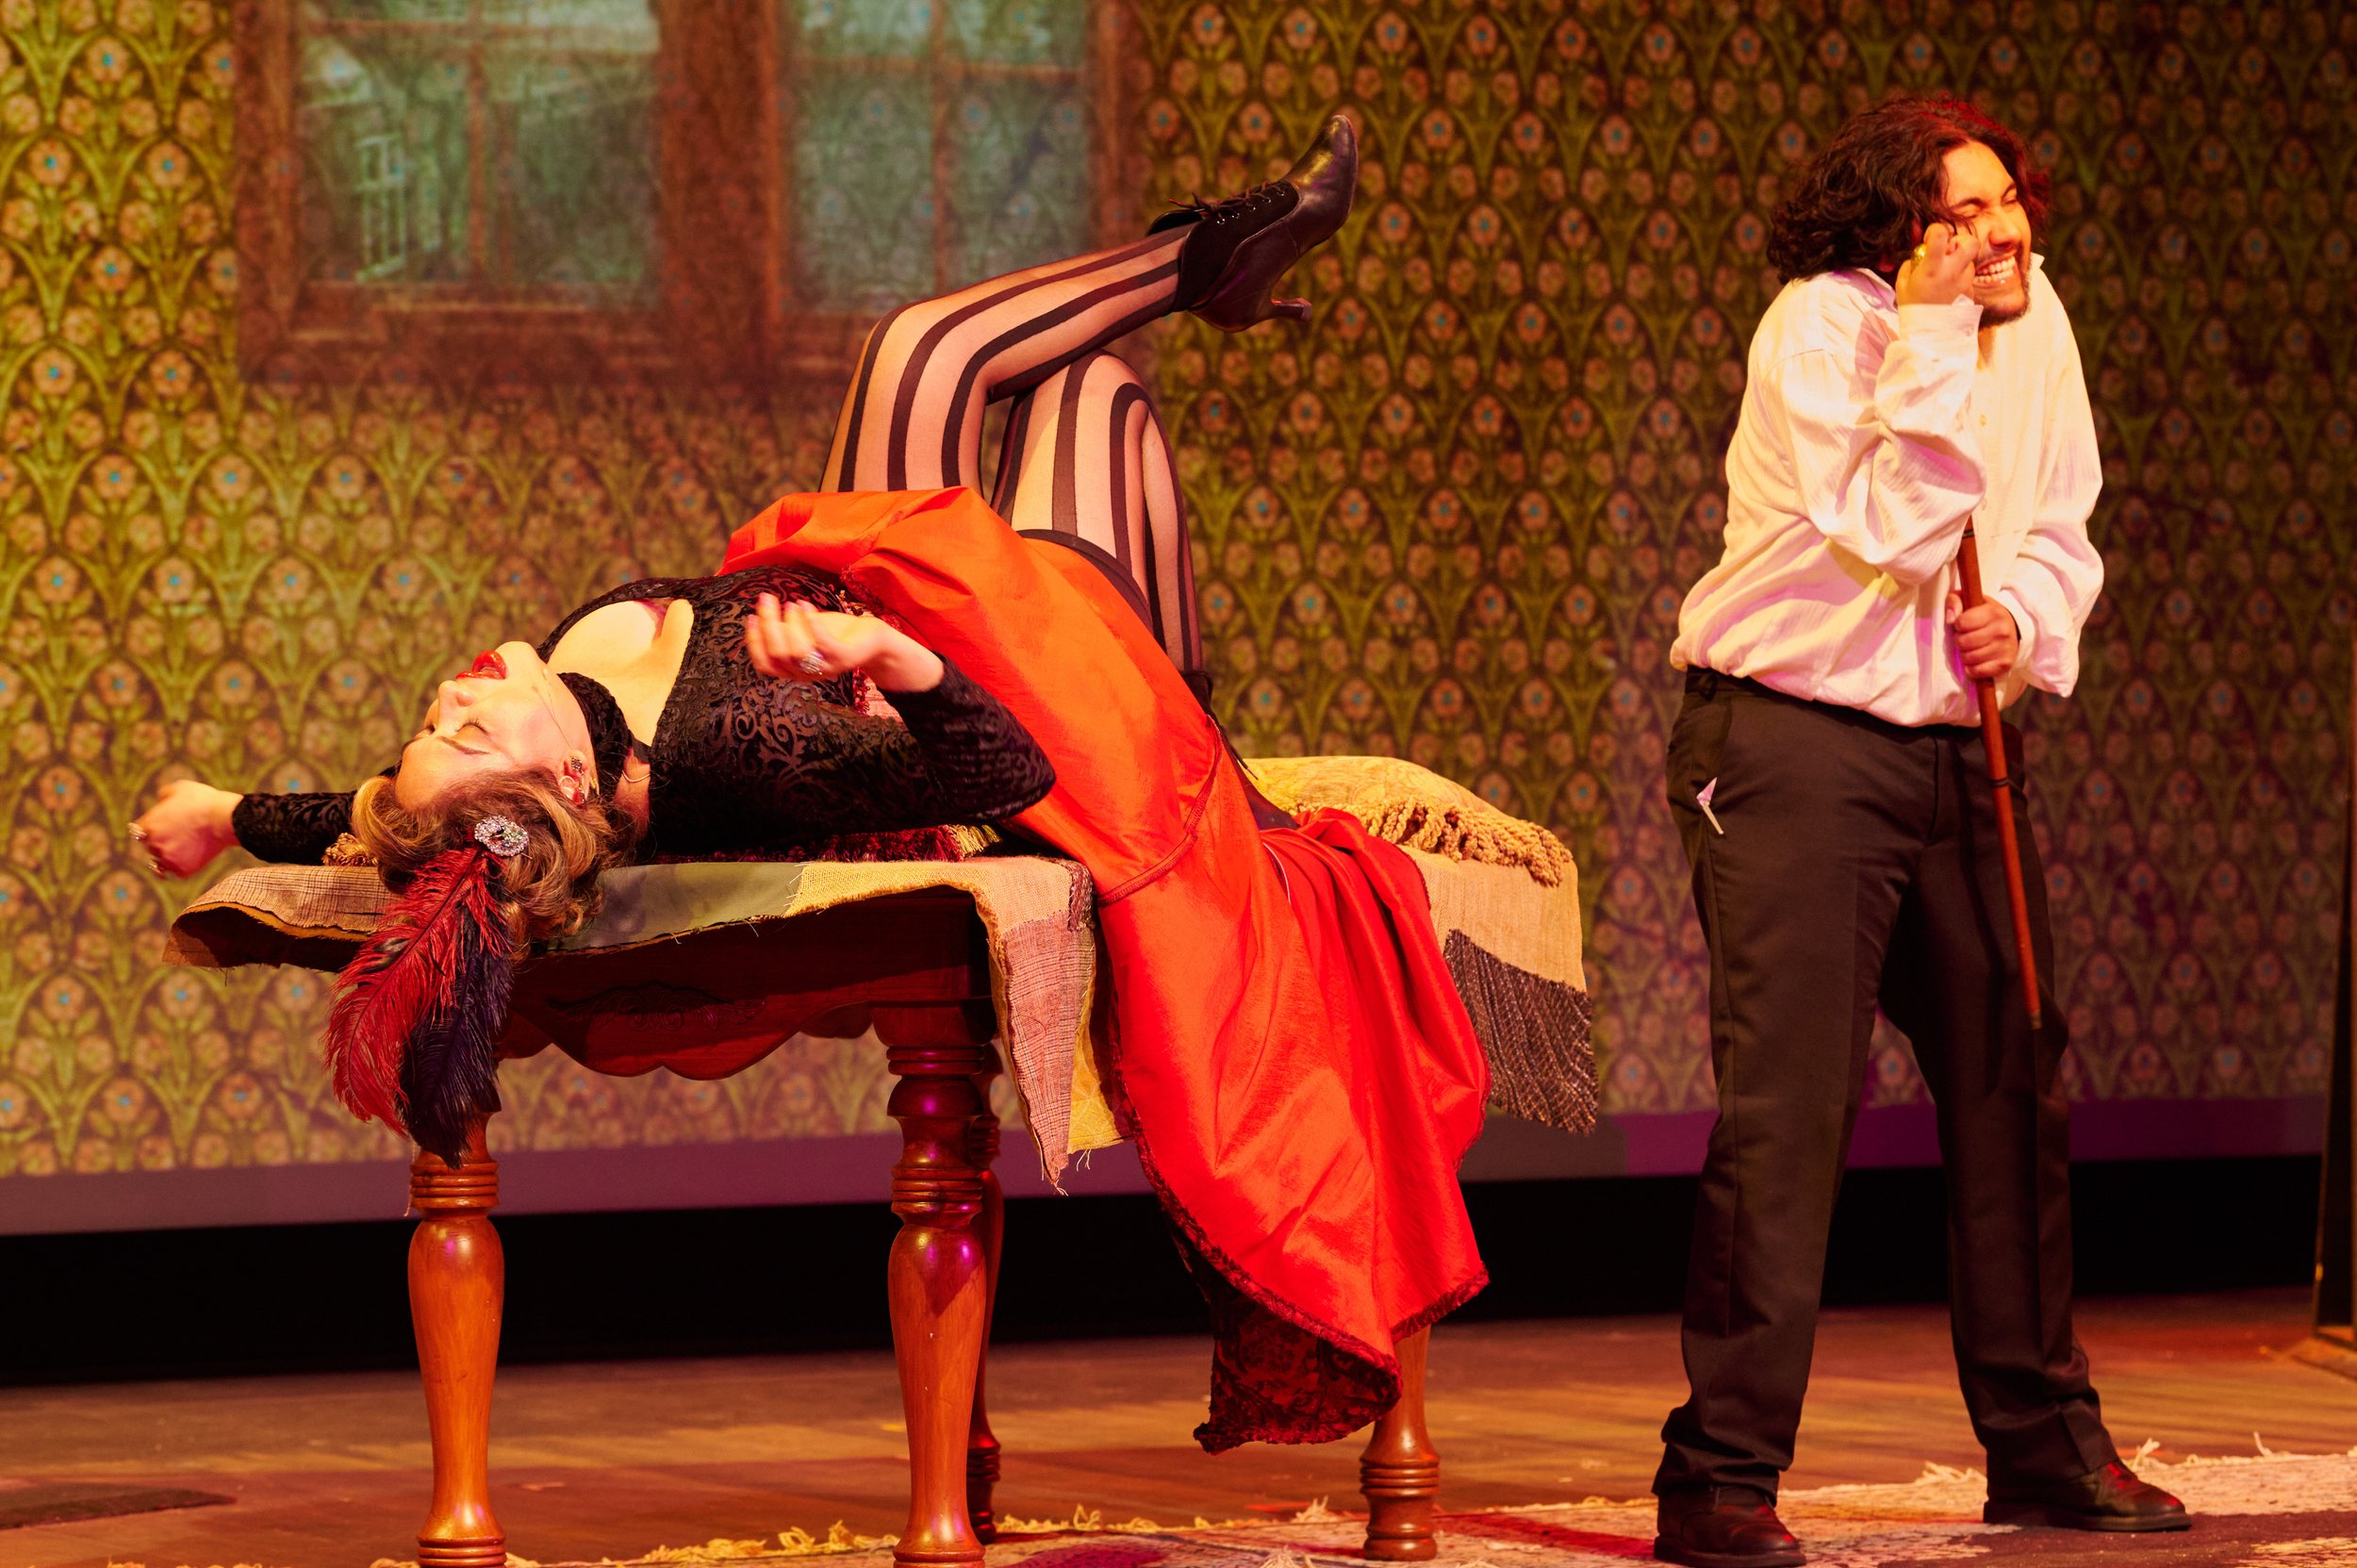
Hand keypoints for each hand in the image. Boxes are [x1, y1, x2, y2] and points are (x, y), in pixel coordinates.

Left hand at [132, 778, 242, 878]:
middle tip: (180, 836)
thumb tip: (161, 801)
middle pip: (151, 846)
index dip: (152, 828)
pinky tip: (192, 858)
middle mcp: (153, 844)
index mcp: (148, 825)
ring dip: (170, 856)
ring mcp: (167, 859)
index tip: (163, 827)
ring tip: (186, 848)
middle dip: (162, 841)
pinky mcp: (182, 871)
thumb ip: (165, 796)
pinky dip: (183, 867)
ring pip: (161, 862)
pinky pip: (177, 872)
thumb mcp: (181, 788)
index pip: (139, 831)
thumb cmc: (205, 800)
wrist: (225, 819)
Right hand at [744, 595, 944, 692]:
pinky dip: (812, 622)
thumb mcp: (805, 631)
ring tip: (792, 604)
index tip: (750, 617)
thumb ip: (786, 627)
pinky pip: (823, 643)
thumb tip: (762, 610)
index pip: (765, 665)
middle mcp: (807, 674)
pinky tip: (807, 605)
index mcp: (794, 670)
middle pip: (777, 655)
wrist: (873, 639)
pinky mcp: (844, 659)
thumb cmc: (836, 633)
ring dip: (790, 624)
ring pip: (796, 652)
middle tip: (766, 599)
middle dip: (767, 624)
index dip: (754, 643)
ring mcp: (825, 668)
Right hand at [1895, 221, 1981, 308]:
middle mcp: (1953, 270)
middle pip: (1971, 241)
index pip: (1940, 233)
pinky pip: (1968, 278)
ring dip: (1960, 263)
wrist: (1929, 334)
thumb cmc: (1912, 308)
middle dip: (1961, 241)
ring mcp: (1965, 281)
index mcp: (1933, 267)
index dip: (1935, 230)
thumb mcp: (1902, 285)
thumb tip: (1918, 257)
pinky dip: (1960, 279)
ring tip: (1946, 275)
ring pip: (1970, 261)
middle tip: (1949, 250)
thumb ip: (1910, 266)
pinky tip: (1949, 290)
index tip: (1929, 239)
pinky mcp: (1971, 291)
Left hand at [1946, 593, 2019, 680]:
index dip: (1958, 625)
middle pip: (1962, 642)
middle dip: (1960, 640)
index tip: (1964, 625)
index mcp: (1993, 612)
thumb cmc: (1986, 615)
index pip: (1961, 623)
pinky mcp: (2005, 664)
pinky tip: (1975, 660)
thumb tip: (1950, 619)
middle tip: (1967, 638)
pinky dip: (1970, 668)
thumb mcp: (1971, 600)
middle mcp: (2001, 630)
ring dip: (1964, 655)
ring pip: (1968, 658)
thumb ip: (1955, 601)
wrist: (2013, 628)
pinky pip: (1976, 671)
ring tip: (1971, 648)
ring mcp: (2004, 648)